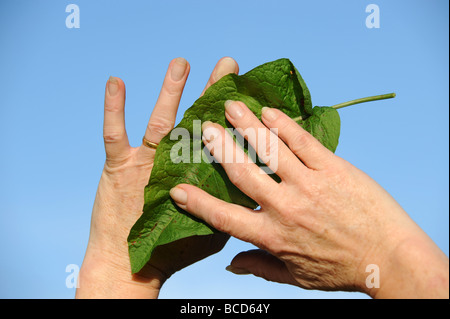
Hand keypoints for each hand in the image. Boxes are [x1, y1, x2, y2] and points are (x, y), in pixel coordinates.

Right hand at [76, 57, 238, 298]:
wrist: (133, 270)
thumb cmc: (173, 253)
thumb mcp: (212, 232)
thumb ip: (234, 212)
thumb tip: (261, 200)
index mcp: (200, 180)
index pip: (224, 148)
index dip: (238, 124)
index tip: (255, 101)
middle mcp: (174, 165)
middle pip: (199, 125)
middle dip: (214, 96)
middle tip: (229, 67)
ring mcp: (147, 165)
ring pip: (162, 124)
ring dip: (171, 92)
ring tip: (182, 64)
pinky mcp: (119, 168)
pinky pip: (114, 136)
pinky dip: (113, 111)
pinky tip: (116, 84)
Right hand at [170, 100, 448, 297]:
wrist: (389, 259)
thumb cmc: (341, 269)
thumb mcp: (296, 277)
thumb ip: (260, 268)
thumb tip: (230, 264)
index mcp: (273, 236)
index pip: (224, 218)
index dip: (198, 202)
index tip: (177, 188)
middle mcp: (285, 208)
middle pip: (243, 173)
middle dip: (220, 147)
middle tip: (204, 126)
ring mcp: (309, 185)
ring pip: (271, 150)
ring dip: (248, 125)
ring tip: (232, 105)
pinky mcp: (333, 169)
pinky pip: (303, 141)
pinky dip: (284, 125)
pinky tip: (270, 111)